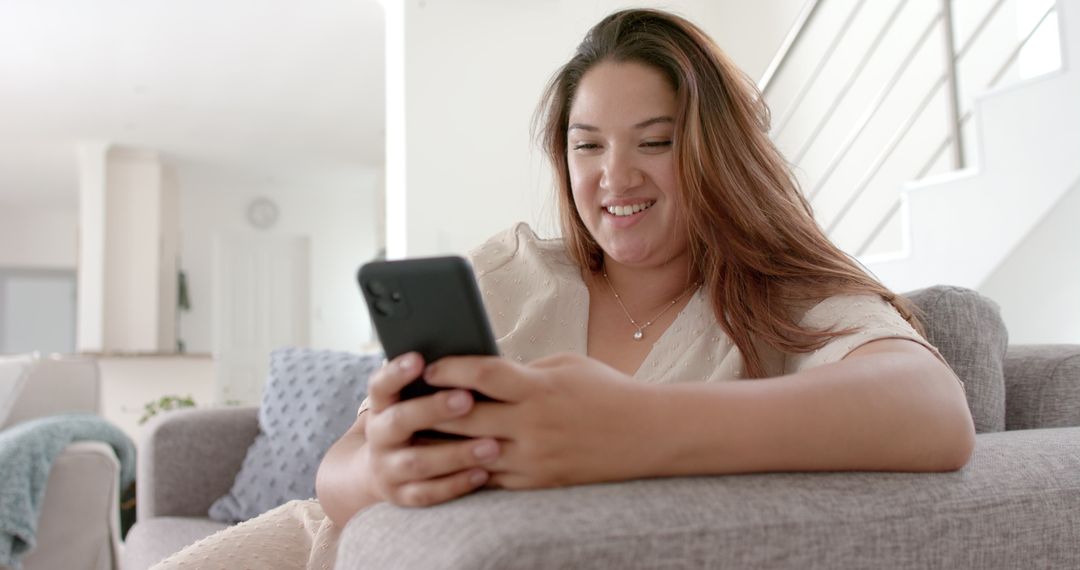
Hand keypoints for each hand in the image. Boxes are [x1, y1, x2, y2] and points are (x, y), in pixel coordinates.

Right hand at [362, 352, 501, 506]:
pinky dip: (456, 484)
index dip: (396, 372)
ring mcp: (388, 469)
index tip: (419, 359)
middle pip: (399, 421)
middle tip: (466, 399)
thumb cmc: (415, 422)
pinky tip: (483, 473)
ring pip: (418, 462)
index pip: (381, 385)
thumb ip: (432, 384)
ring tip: (491, 445)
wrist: (381, 470)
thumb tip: (466, 356)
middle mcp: (379, 437)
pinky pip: (428, 493)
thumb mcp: (411, 401)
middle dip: (433, 409)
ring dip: (455, 453)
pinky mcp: (401, 496)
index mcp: (381, 406)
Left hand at [422, 352, 653, 489]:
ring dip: (441, 445)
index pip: (482, 374)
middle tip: (405, 401)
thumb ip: (521, 370)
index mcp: (539, 388)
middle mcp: (532, 425)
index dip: (449, 368)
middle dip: (432, 409)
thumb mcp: (564, 365)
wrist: (647, 435)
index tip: (427, 366)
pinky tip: (447, 460)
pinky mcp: (537, 482)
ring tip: (415, 434)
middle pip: (466, 417)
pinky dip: (466, 468)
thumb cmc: (605, 391)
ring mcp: (534, 458)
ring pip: (471, 453)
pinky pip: (490, 478)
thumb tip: (480, 372)